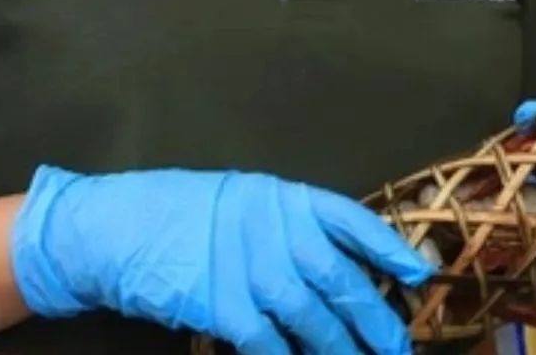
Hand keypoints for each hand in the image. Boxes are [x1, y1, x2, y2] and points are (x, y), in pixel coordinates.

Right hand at [10, 165, 434, 354]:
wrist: (117, 228)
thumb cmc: (181, 214)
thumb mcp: (242, 201)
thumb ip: (288, 226)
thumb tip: (339, 267)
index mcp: (282, 195)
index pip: (349, 220)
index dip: (387, 248)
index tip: (419, 275)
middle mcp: (272, 228)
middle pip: (338, 277)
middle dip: (373, 316)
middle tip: (398, 346)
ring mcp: (247, 269)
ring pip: (311, 317)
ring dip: (341, 347)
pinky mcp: (222, 307)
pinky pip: (269, 343)